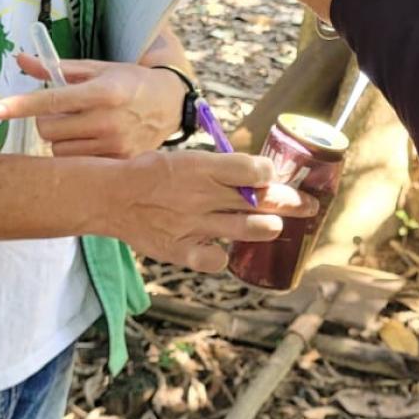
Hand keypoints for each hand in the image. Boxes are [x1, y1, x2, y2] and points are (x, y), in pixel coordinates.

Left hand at [0, 58, 185, 157]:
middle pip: (48, 129)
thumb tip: (21, 59)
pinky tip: (94, 140)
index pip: (51, 101)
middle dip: (47, 120)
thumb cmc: (128, 82)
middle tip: (64, 112)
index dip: (20, 105)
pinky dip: (77, 152)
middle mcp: (108, 120)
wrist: (170, 104)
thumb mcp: (96, 68)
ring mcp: (115, 145)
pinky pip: (78, 163)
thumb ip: (57, 67)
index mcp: (102, 91)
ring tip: (82, 127)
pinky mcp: (119, 162)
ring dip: (61, 139)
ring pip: (59, 150)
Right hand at [107, 151, 314, 274]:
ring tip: (274, 226)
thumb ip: (219, 167)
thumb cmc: (150, 173)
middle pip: (260, 199)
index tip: (276, 176)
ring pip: (247, 228)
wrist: (111, 196)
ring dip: (267, 227)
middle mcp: (203, 194)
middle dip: (290, 201)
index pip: (253, 169)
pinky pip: (215, 259)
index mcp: (202, 166)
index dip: (271, 173)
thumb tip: (256, 172)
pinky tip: (221, 249)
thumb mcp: (185, 158)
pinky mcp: (182, 250)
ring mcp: (194, 224)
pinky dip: (222, 256)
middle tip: (307, 205)